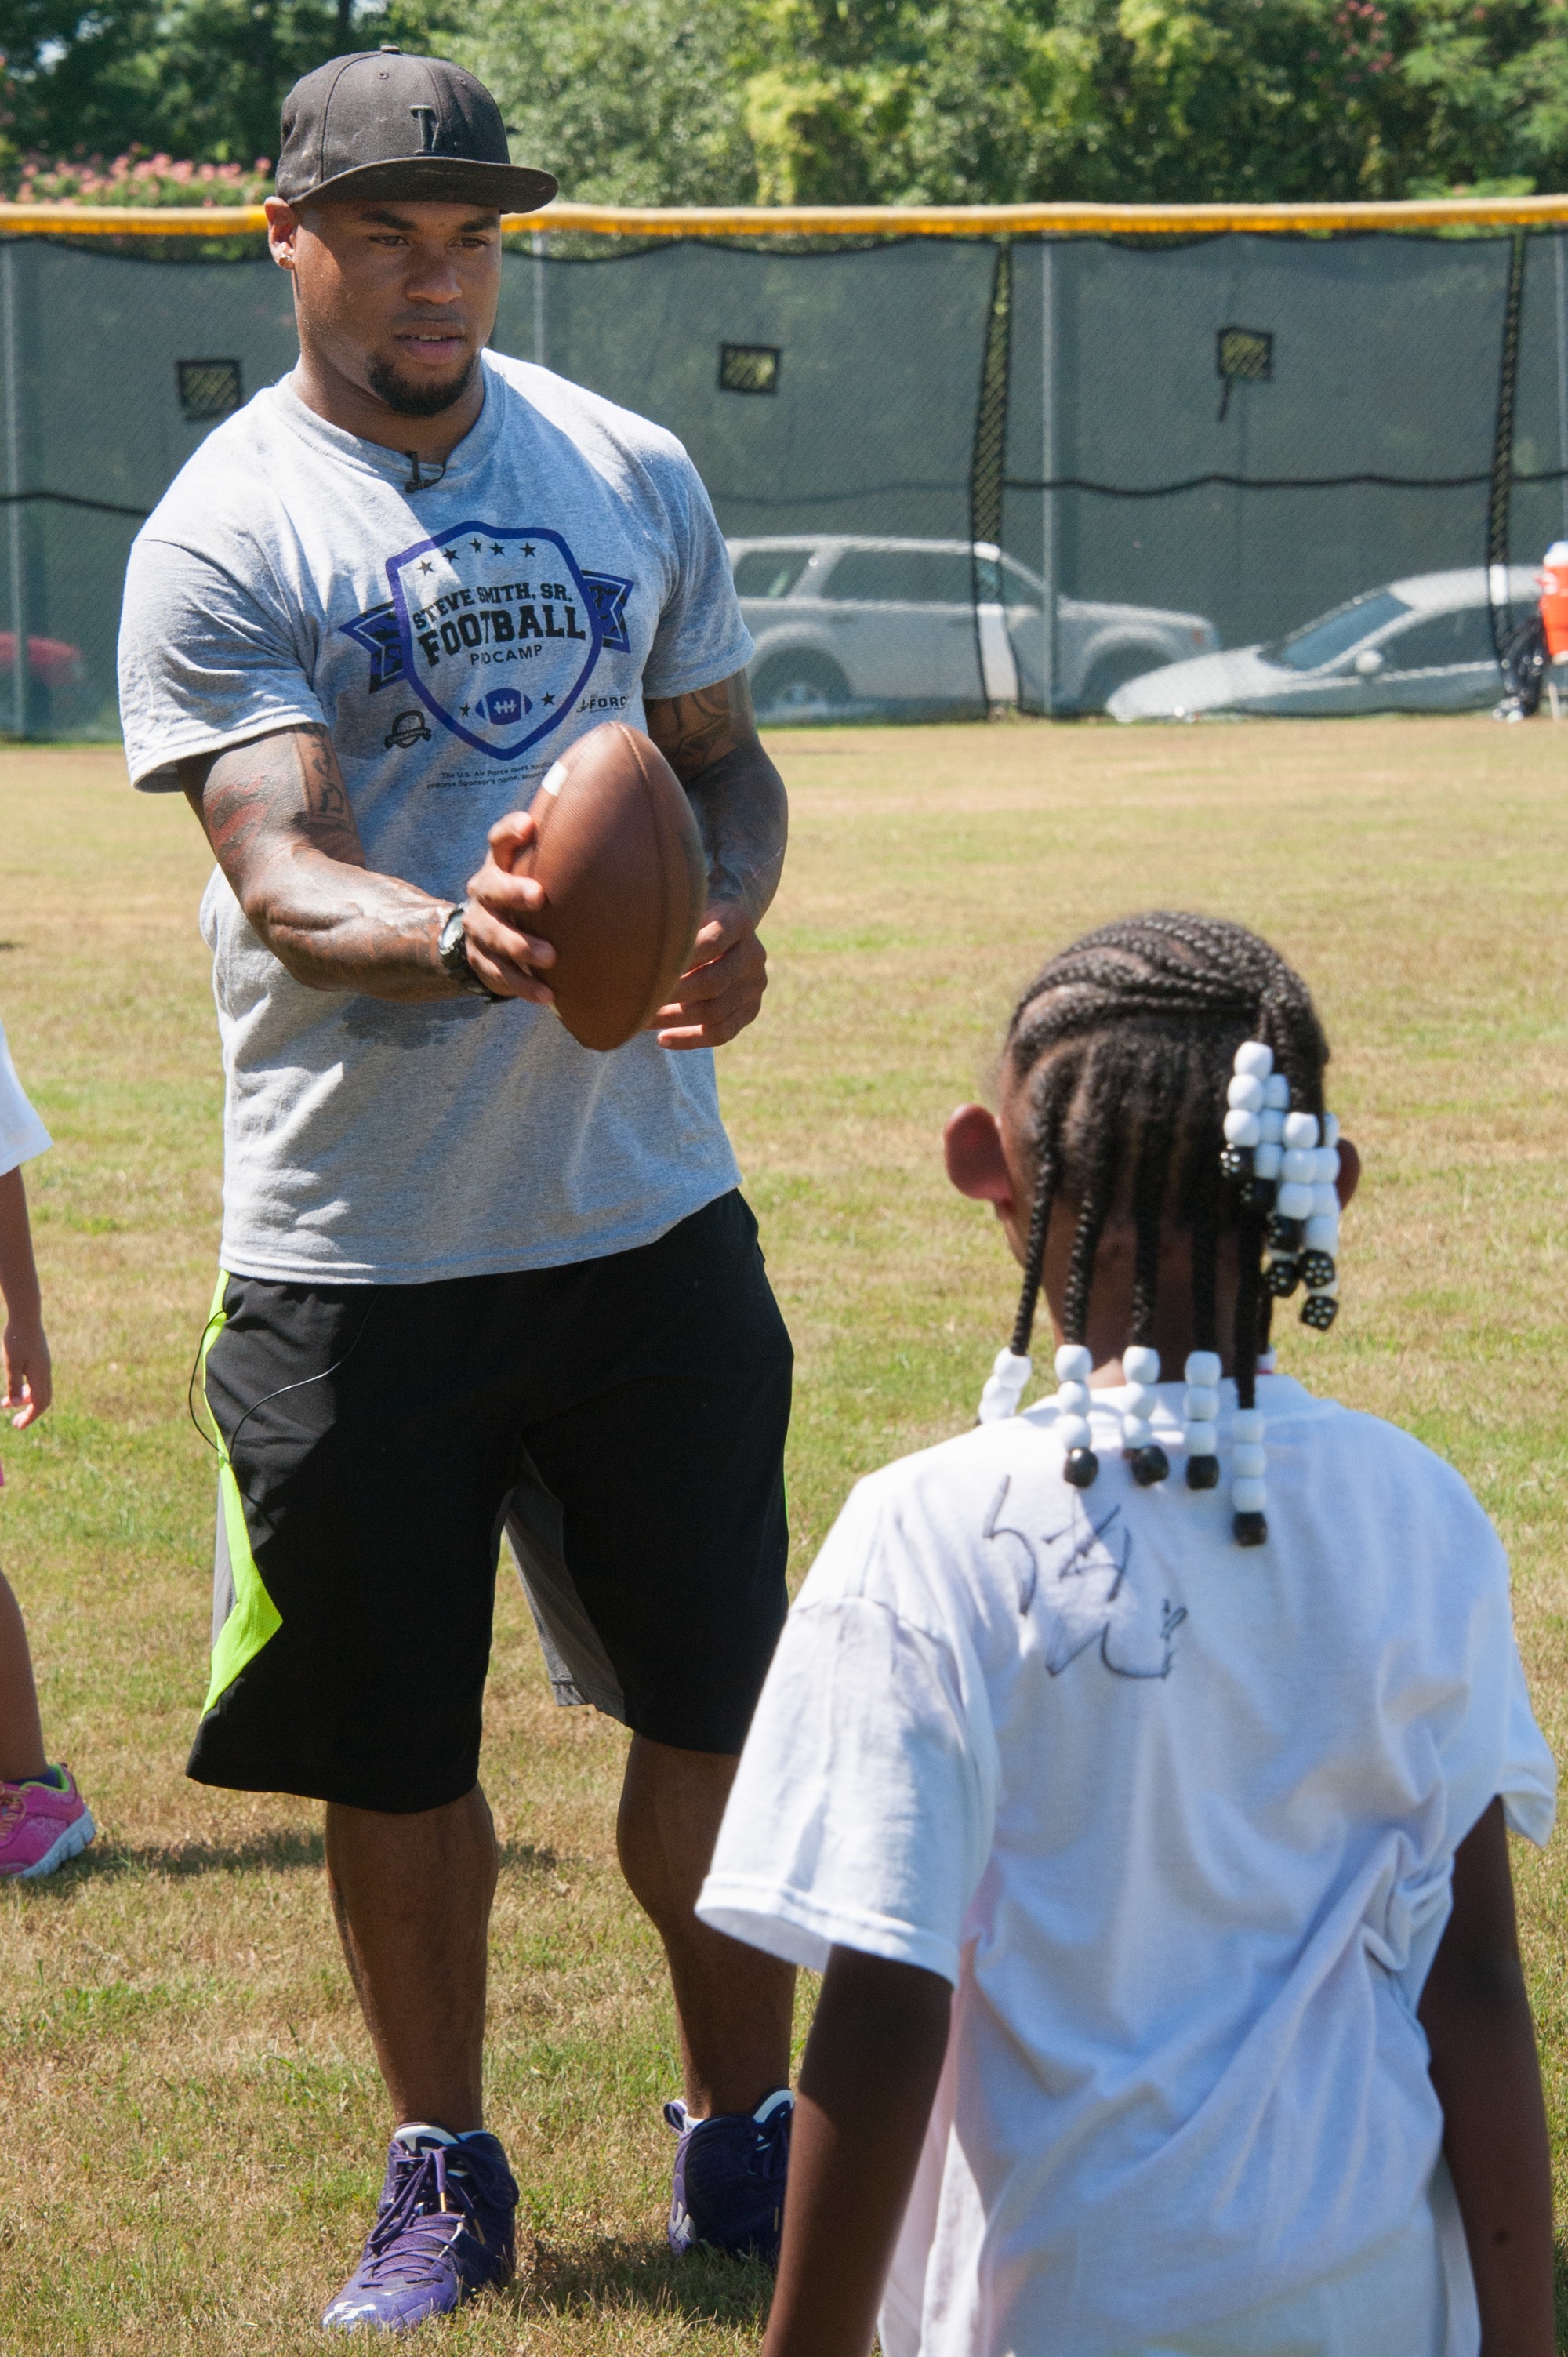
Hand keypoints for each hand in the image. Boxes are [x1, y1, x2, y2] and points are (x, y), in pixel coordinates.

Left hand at [3, 1317, 50, 1428]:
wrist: (26, 1316)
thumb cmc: (16, 1339)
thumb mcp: (11, 1364)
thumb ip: (14, 1385)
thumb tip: (16, 1405)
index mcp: (40, 1375)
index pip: (40, 1403)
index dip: (30, 1417)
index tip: (18, 1426)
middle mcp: (45, 1373)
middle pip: (43, 1400)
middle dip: (29, 1413)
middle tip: (15, 1424)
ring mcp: (44, 1366)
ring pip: (39, 1391)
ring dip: (25, 1401)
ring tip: (5, 1406)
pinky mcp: (40, 1361)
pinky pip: (37, 1382)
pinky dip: (26, 1390)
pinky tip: (14, 1388)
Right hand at [462, 809, 557, 1003]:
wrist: (488, 938)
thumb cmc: (532, 900)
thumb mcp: (540, 877)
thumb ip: (566, 860)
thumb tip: (631, 841)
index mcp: (501, 865)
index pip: (499, 841)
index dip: (510, 832)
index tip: (530, 826)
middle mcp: (484, 892)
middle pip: (492, 887)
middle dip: (513, 891)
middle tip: (539, 896)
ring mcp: (479, 927)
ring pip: (493, 934)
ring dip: (521, 945)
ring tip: (550, 957)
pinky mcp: (481, 959)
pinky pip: (500, 974)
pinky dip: (524, 985)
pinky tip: (547, 995)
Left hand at [651, 901, 767, 1048]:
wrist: (720, 935)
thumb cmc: (688, 923)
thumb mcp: (682, 913)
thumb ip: (669, 929)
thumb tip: (635, 955)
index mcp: (738, 921)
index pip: (710, 944)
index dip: (679, 960)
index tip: (643, 970)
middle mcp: (754, 953)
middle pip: (712, 982)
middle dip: (672, 995)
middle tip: (637, 1002)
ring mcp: (756, 984)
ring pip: (715, 1012)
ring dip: (675, 1020)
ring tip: (641, 1021)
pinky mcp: (751, 1009)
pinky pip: (723, 1033)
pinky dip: (690, 1039)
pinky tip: (662, 1039)